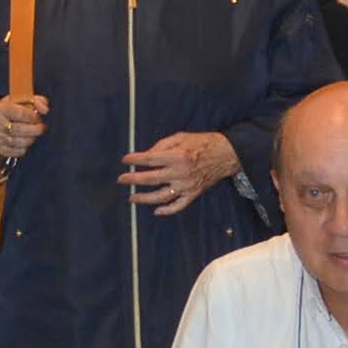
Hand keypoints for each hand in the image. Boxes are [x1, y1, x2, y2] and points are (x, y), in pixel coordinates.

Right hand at [0, 92, 49, 159]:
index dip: (33, 116)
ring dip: (32, 138)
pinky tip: (26, 141)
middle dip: (36, 129)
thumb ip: (35, 101)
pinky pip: (17, 152)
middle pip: (20, 130)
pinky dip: (25, 147)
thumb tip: (45, 110)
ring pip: (20, 142)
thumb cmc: (7, 110)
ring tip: (34, 134)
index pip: (20, 114)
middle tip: (42, 127)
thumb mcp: (18, 100)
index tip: (38, 117)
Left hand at [121, 129, 239, 216]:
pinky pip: (178, 206)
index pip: (149, 160)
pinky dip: (166, 210)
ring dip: (144, 198)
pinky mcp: (193, 194)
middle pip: (150, 179)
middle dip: (132, 180)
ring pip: (160, 196)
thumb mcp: (180, 137)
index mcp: (177, 156)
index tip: (125, 160)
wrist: (226, 154)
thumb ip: (161, 146)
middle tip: (121, 180)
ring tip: (132, 198)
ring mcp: (186, 186)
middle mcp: (180, 173)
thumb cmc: (202, 143)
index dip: (134, 160)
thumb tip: (145, 156)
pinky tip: (156, 211)